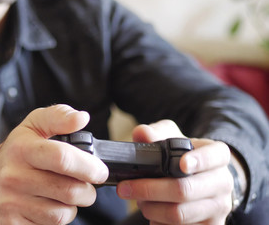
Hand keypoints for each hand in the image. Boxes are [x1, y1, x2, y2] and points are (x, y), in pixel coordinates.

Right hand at [0, 105, 108, 224]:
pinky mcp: (10, 224)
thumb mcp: (33, 126)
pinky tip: (48, 206)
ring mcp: (11, 203)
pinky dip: (56, 220)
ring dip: (72, 207)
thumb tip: (81, 118)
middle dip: (87, 191)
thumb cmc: (16, 152)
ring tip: (64, 195)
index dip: (89, 167)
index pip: (62, 158)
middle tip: (86, 185)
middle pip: (69, 191)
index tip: (100, 171)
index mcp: (22, 149)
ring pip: (62, 214)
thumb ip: (58, 116)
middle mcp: (14, 177)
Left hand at [117, 120, 232, 224]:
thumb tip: (142, 133)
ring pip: (179, 213)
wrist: (201, 180)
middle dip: (149, 189)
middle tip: (125, 188)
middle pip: (184, 190)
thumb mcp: (172, 138)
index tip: (182, 164)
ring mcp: (218, 208)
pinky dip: (158, 222)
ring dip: (150, 208)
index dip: (199, 160)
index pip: (215, 156)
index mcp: (218, 156)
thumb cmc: (183, 156)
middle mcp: (223, 182)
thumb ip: (156, 132)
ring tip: (138, 200)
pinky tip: (151, 212)